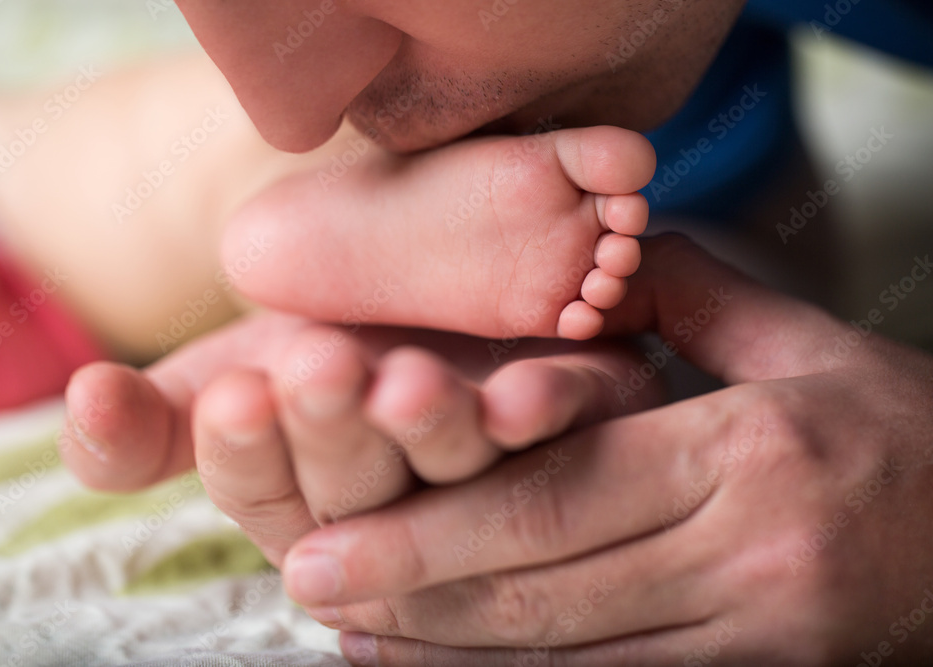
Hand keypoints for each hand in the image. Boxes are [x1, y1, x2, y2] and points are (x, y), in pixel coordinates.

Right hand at [62, 312, 660, 566]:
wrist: (429, 304)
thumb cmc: (326, 353)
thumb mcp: (232, 376)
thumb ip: (157, 414)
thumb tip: (86, 399)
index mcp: (299, 500)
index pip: (259, 492)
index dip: (245, 450)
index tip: (236, 395)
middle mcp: (390, 509)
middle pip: (356, 491)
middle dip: (333, 434)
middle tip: (318, 369)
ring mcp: (481, 481)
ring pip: (453, 476)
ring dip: (428, 433)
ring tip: (407, 384)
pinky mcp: (568, 439)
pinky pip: (559, 442)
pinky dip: (539, 416)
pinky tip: (526, 395)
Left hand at [275, 236, 932, 665]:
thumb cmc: (903, 430)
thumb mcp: (806, 344)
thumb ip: (692, 299)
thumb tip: (600, 267)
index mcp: (747, 452)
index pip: (556, 495)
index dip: (432, 527)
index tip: (328, 536)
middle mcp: (744, 554)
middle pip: (544, 584)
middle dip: (412, 591)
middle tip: (308, 582)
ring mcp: (754, 632)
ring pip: (570, 654)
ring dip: (449, 651)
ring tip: (354, 636)